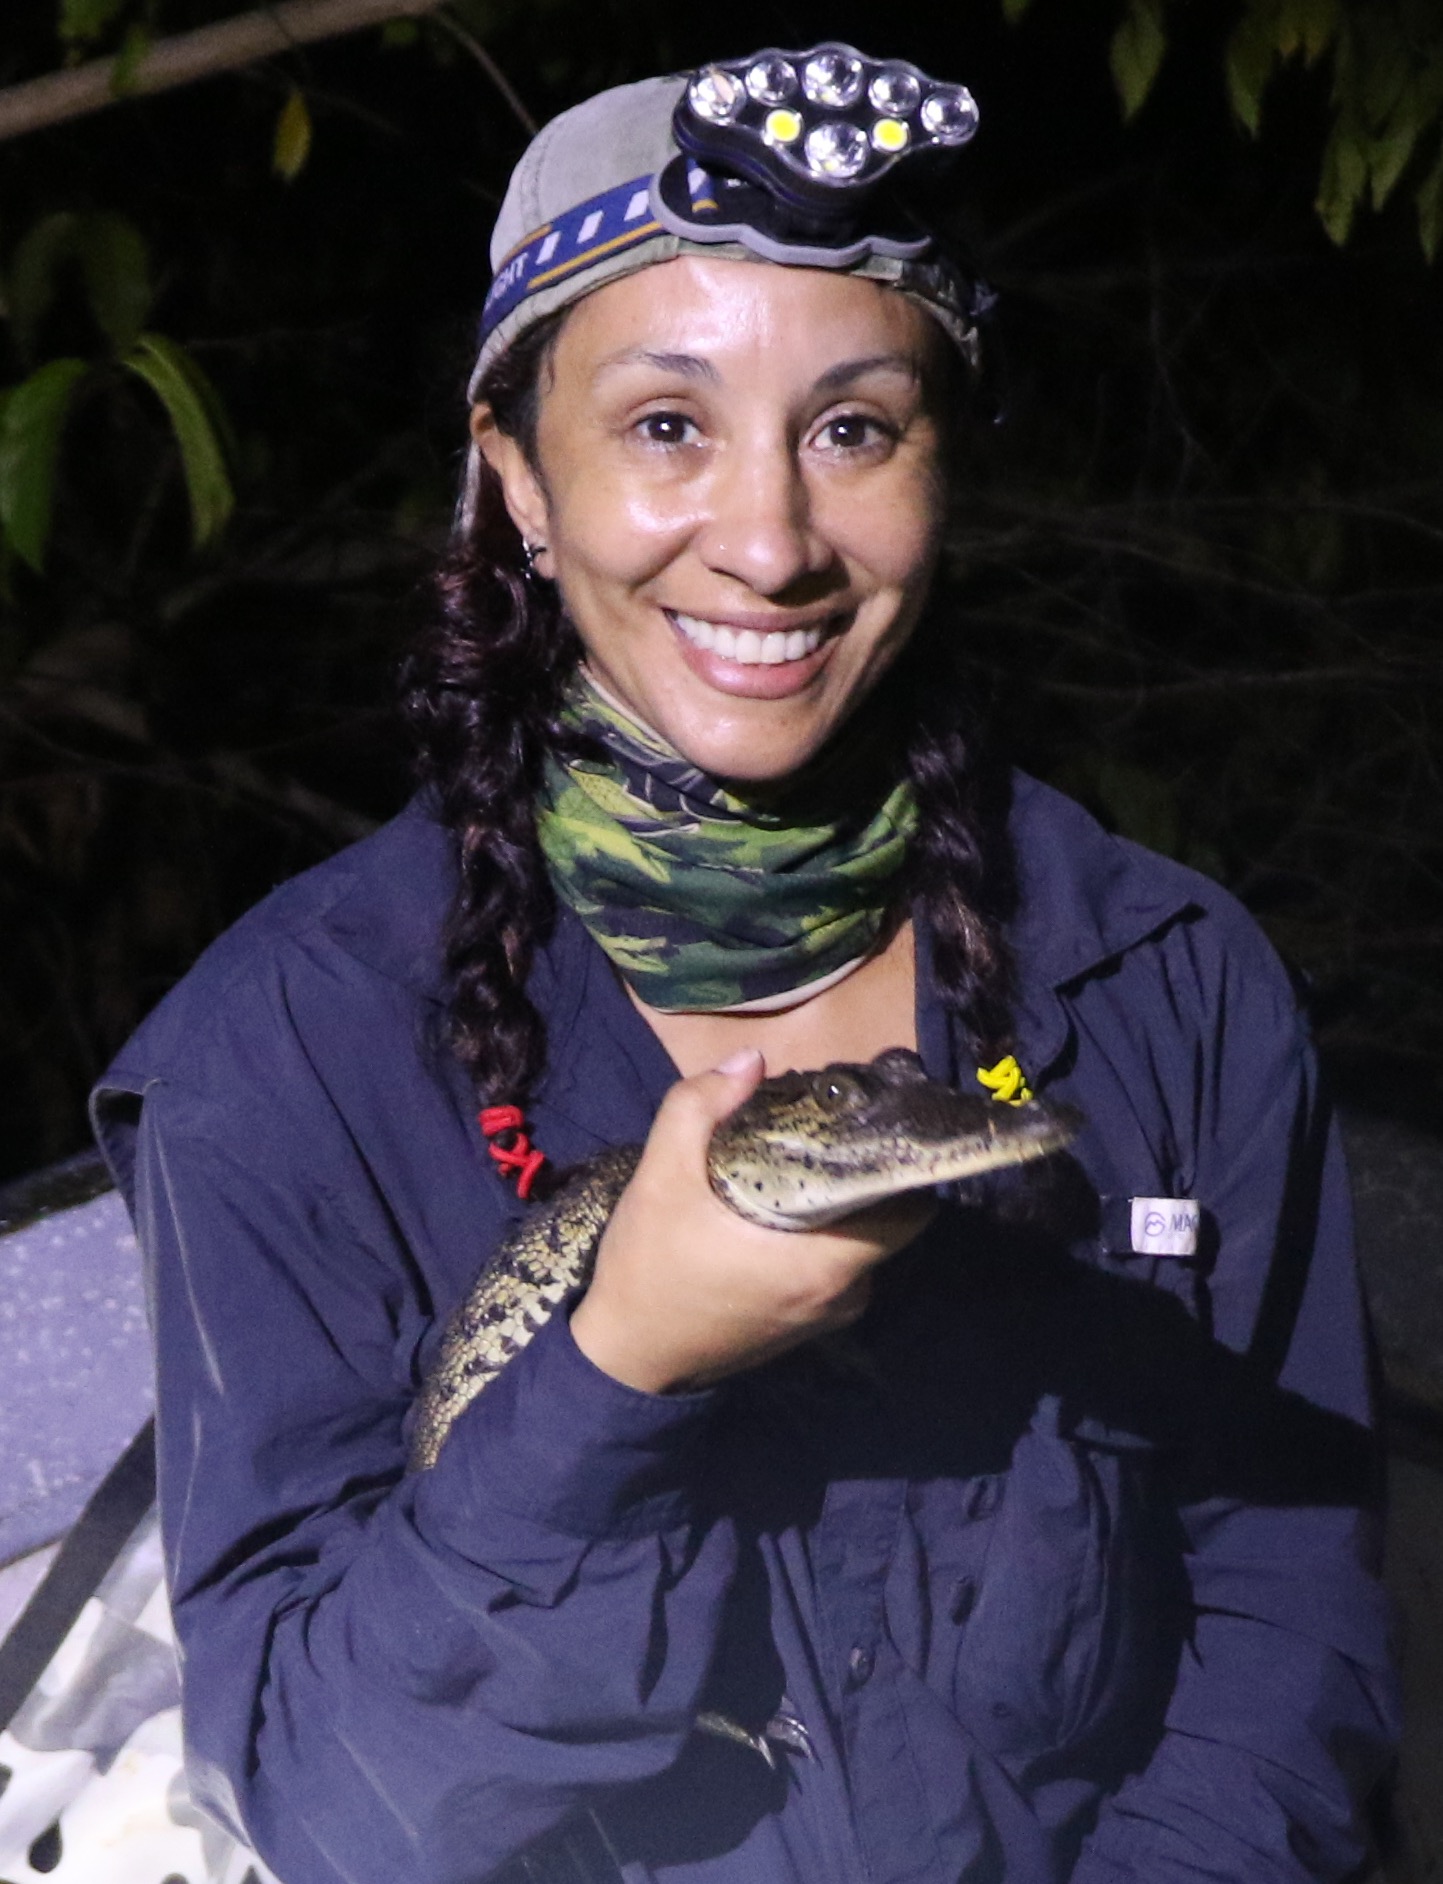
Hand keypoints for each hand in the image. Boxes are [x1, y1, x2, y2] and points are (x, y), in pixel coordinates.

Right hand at [568, 1048, 935, 1393]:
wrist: (624, 1359)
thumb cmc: (649, 1269)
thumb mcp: (661, 1177)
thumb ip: (699, 1107)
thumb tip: (749, 1060)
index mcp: (823, 1264)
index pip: (909, 1209)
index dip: (899, 1159)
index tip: (870, 1121)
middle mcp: (841, 1296)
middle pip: (888, 1222)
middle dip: (865, 1175)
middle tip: (828, 1132)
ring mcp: (825, 1317)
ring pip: (862, 1245)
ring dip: (843, 1207)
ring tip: (804, 1163)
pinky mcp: (806, 1327)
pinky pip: (838, 1268)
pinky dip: (824, 1237)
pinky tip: (784, 1207)